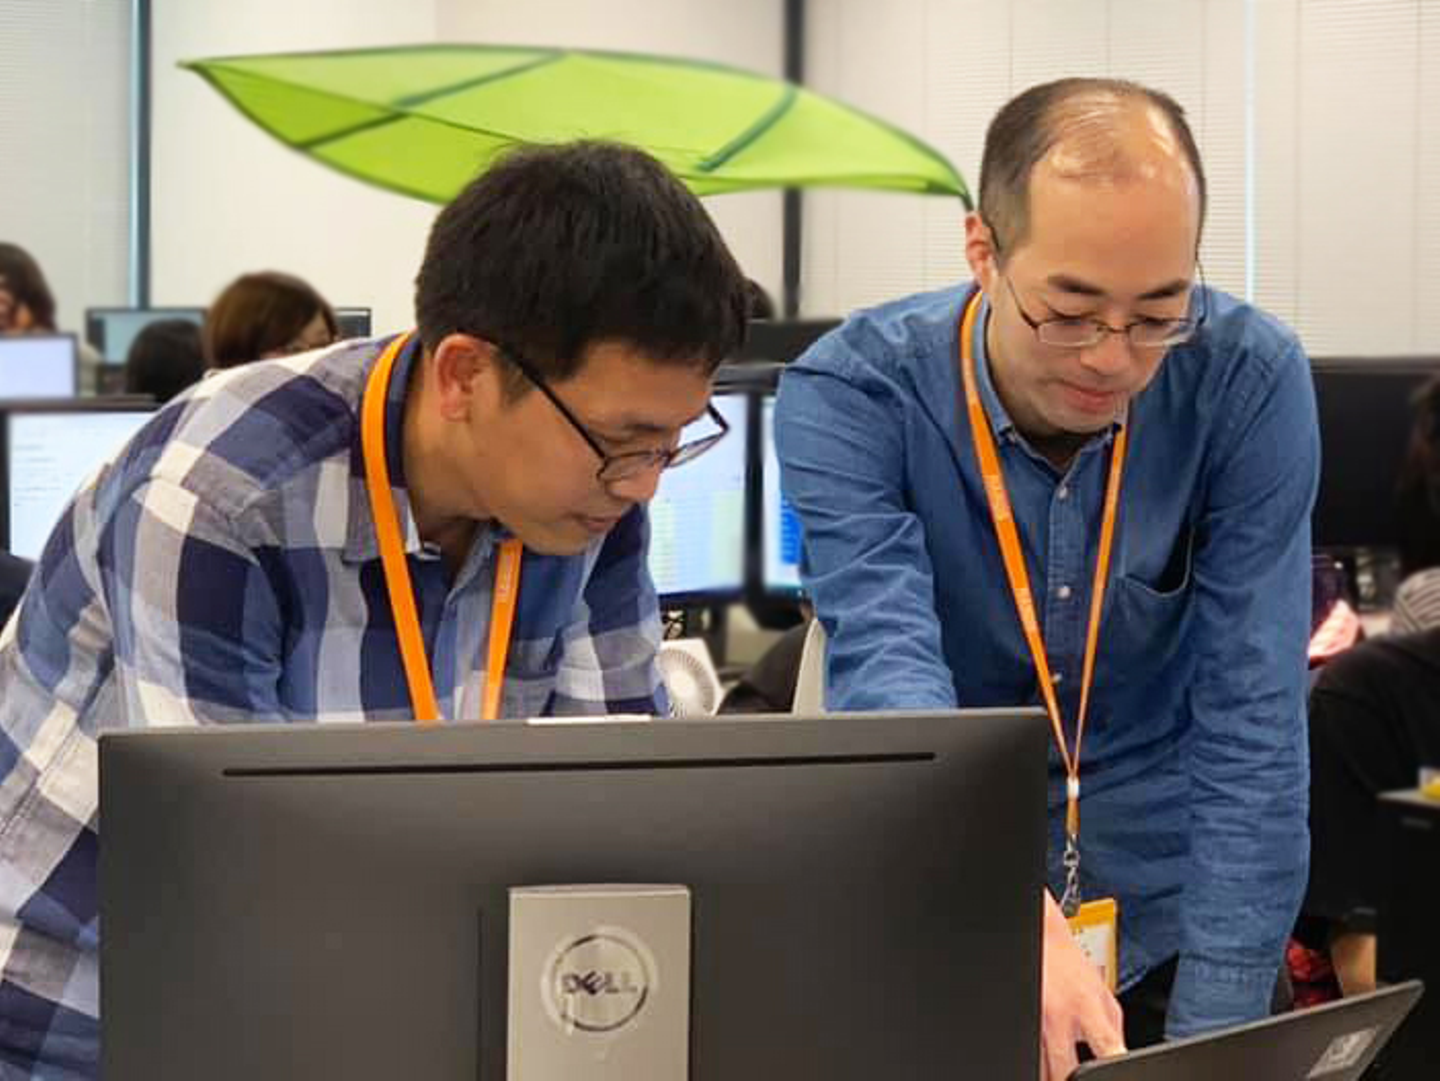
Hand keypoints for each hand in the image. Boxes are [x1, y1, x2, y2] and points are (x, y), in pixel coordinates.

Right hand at [1040, 889, 1125, 1079]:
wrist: (1042, 940)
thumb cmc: (1072, 967)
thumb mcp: (1103, 994)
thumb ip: (1114, 1030)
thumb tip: (1121, 1058)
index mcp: (1089, 1008)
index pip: (1106, 1046)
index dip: (1112, 1063)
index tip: (1111, 1074)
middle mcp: (1060, 1015)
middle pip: (1064, 1069)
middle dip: (1070, 1079)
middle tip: (1073, 1078)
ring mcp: (1037, 1020)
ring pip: (1041, 1067)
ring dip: (1052, 1073)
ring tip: (1059, 1070)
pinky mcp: (1022, 1018)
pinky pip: (1028, 1052)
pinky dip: (1038, 1060)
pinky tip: (1044, 1058)